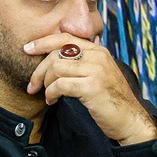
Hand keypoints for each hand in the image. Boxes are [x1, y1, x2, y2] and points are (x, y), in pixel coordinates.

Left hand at [22, 34, 156, 145]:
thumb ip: (82, 63)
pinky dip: (51, 93)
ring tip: (46, 95)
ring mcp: (96, 70)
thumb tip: (55, 59)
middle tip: (31, 85)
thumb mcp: (97, 75)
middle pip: (56, 52)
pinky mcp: (92, 86)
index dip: (43, 41)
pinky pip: (61, 84)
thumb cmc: (110, 100)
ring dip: (45, 83)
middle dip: (38, 70)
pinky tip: (52, 101)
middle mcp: (98, 56)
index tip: (27, 49)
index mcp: (98, 50)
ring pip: (56, 67)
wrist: (129, 119)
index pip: (65, 37)